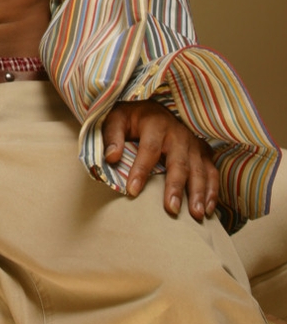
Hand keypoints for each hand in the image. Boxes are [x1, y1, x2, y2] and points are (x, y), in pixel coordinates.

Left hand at [102, 100, 218, 219]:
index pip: (149, 149)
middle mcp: (178, 133)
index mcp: (155, 124)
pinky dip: (212, 191)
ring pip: (199, 169)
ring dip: (199, 193)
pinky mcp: (202, 152)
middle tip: (172, 209)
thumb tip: (111, 157)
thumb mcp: (117, 119)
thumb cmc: (132, 119)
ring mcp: (193, 143)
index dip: (141, 170)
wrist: (153, 108)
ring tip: (195, 215)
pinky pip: (211, 172)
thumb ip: (112, 136)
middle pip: (179, 162)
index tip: (132, 191)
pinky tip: (208, 210)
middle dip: (176, 186)